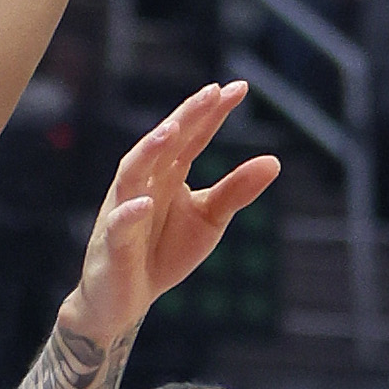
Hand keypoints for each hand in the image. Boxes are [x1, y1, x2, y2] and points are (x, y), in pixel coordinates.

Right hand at [65, 82, 280, 342]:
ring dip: (150, 150)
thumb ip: (236, 191)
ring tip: (172, 130)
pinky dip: (129, 213)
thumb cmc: (164, 252)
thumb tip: (275, 161)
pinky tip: (143, 203)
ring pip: (132, 173)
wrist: (124, 300)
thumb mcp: (208, 219)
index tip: (239, 88)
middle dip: (186, 116)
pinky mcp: (113, 244)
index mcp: (168, 174)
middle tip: (212, 93)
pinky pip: (118, 224)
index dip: (212, 113)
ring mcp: (124, 210)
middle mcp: (143, 183)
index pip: (192, 136)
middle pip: (163, 144)